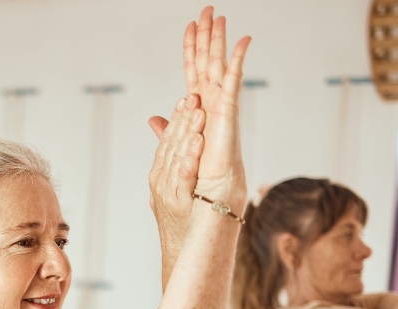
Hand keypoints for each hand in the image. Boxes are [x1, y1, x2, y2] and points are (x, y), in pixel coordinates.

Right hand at [148, 95, 205, 243]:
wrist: (178, 253)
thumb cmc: (180, 222)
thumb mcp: (171, 189)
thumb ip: (168, 160)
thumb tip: (159, 126)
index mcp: (158, 176)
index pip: (167, 142)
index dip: (176, 120)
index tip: (186, 99)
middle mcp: (159, 182)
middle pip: (170, 145)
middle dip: (182, 119)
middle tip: (193, 98)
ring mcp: (167, 193)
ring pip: (176, 158)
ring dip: (188, 134)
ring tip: (198, 113)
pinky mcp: (177, 204)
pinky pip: (184, 179)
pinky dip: (189, 160)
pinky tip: (198, 145)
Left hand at [183, 7, 249, 211]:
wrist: (206, 199)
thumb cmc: (196, 178)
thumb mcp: (174, 146)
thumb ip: (168, 129)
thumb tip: (154, 119)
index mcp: (199, 110)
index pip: (192, 72)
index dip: (191, 50)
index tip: (190, 27)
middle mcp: (211, 105)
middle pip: (207, 63)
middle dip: (207, 36)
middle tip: (207, 10)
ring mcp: (221, 107)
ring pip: (219, 66)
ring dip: (219, 41)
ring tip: (219, 16)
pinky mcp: (228, 114)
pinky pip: (233, 82)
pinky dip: (238, 61)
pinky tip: (243, 41)